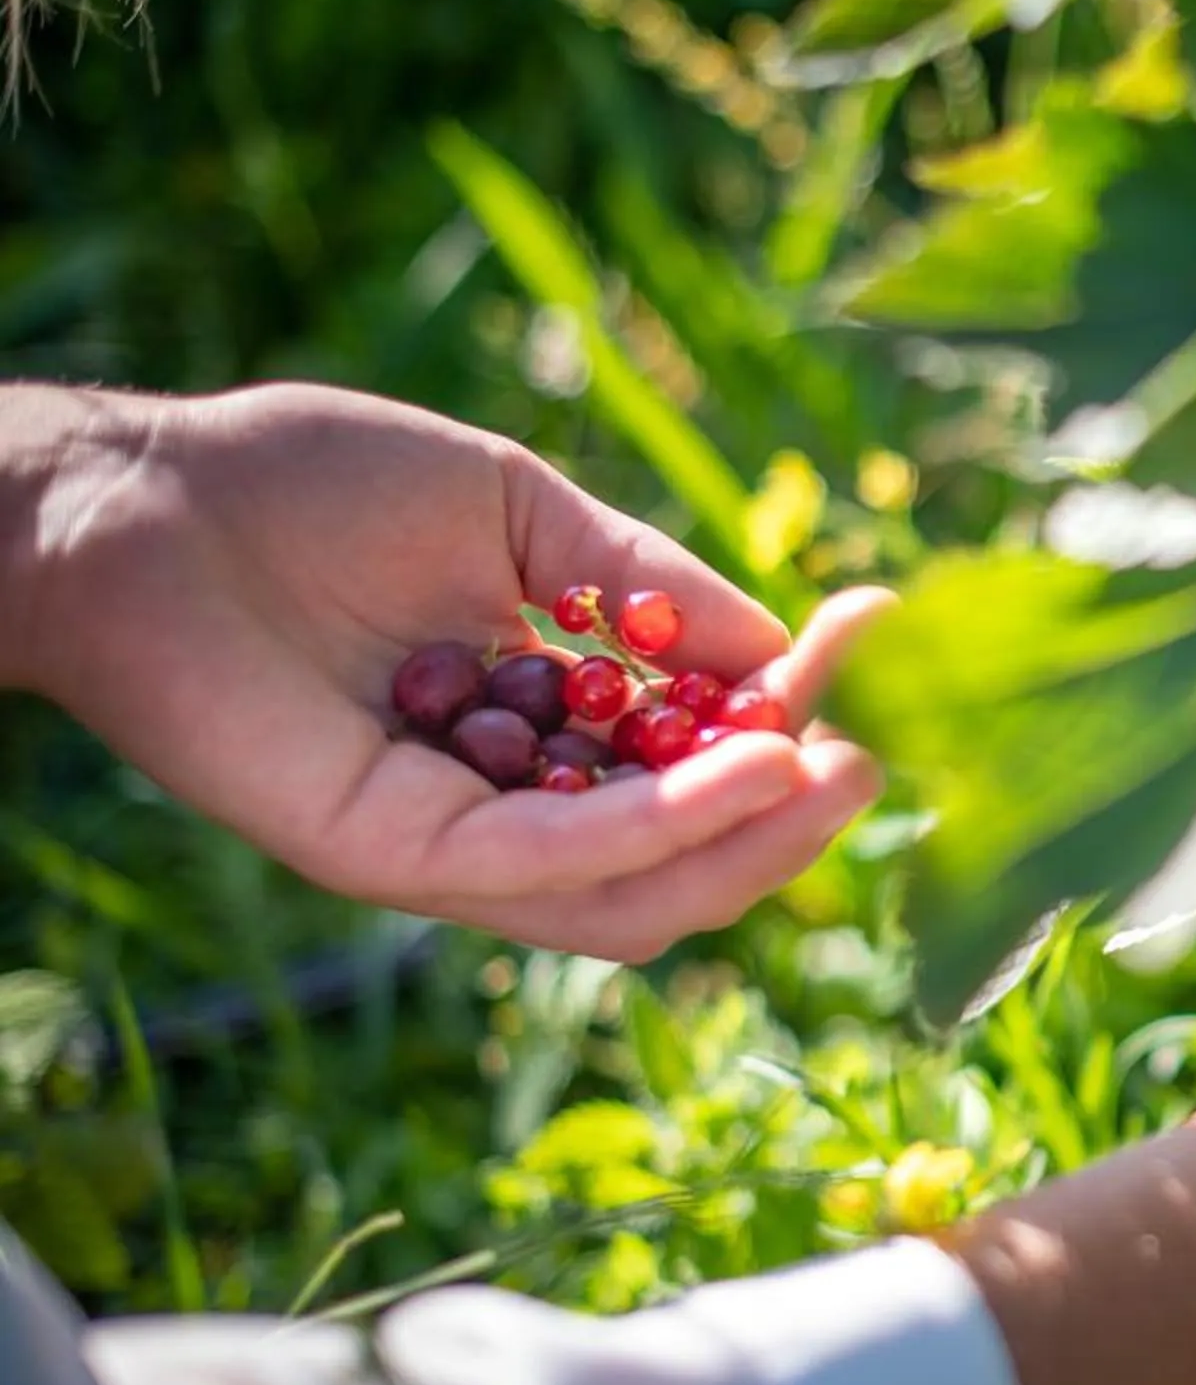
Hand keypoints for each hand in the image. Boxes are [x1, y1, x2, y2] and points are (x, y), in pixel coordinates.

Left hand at [4, 382, 885, 958]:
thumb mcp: (520, 513)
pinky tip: (741, 765)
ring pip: (634, 898)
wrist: (136, 495)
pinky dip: (659, 825)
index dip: (787, 718)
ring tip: (828, 769)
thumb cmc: (308, 485)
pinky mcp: (392, 854)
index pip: (688, 765)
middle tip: (868, 753)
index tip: (870, 636)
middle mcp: (498, 809)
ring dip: (749, 844)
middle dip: (790, 816)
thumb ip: (640, 585)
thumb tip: (776, 645)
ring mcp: (444, 844)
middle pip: (680, 864)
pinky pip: (551, 866)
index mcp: (534, 734)